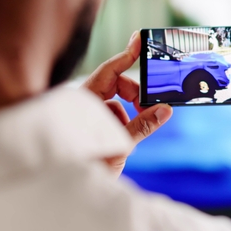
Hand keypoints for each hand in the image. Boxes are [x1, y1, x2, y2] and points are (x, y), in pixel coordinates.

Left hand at [83, 31, 171, 176]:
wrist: (65, 190)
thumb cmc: (83, 166)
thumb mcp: (118, 145)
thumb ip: (142, 126)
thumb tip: (165, 110)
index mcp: (84, 100)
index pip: (109, 70)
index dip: (126, 54)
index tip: (139, 40)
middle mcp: (83, 103)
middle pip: (116, 85)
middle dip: (134, 95)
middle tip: (149, 108)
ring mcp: (84, 114)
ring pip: (115, 102)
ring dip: (127, 114)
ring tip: (126, 137)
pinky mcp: (88, 125)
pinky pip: (110, 115)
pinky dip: (120, 124)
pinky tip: (119, 142)